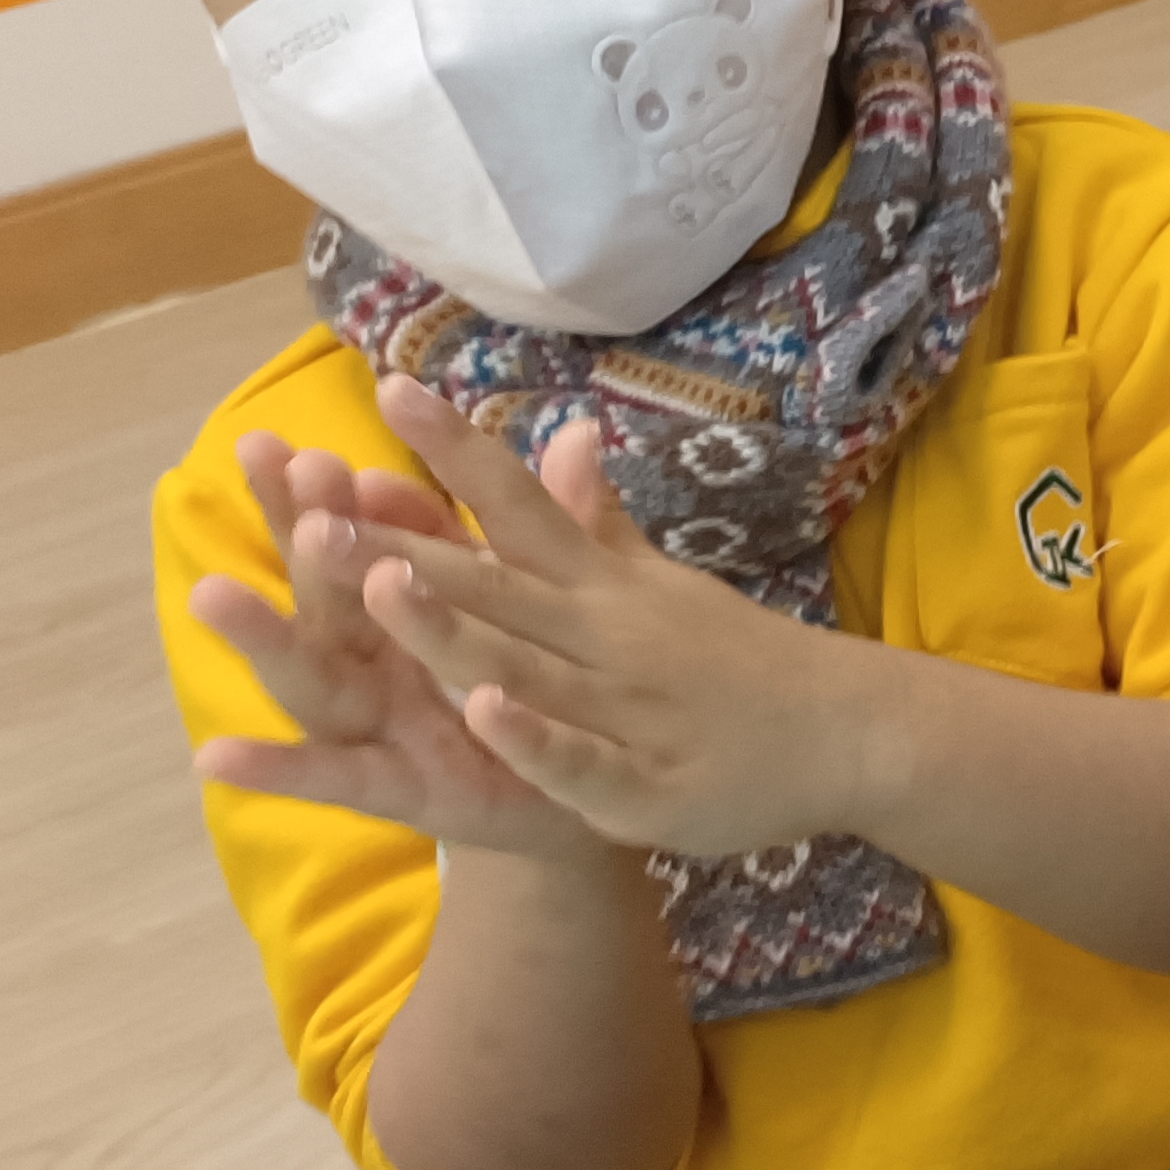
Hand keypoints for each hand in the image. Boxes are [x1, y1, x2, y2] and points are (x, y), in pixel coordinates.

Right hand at [188, 431, 608, 866]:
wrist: (584, 797)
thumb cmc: (549, 687)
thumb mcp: (558, 601)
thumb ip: (555, 527)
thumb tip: (576, 432)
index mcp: (418, 603)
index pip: (371, 532)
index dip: (336, 488)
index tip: (286, 436)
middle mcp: (381, 657)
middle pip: (330, 586)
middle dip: (300, 529)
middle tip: (260, 470)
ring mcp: (381, 725)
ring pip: (314, 674)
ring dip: (266, 635)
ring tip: (211, 593)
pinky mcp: (397, 790)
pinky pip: (335, 780)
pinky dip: (278, 770)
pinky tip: (214, 757)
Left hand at [347, 374, 882, 863]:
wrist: (853, 733)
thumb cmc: (742, 661)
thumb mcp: (662, 583)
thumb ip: (595, 520)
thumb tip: (567, 430)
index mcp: (606, 585)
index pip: (519, 503)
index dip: (453, 451)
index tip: (390, 386)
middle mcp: (609, 632)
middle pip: (495, 582)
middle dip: (404, 549)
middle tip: (316, 509)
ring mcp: (626, 706)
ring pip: (525, 662)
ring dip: (451, 628)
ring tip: (380, 589)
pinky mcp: (643, 783)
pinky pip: (579, 757)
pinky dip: (535, 734)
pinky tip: (487, 711)